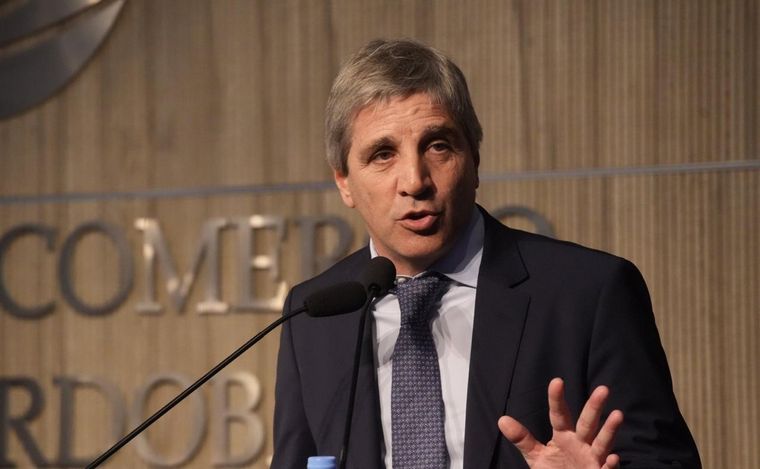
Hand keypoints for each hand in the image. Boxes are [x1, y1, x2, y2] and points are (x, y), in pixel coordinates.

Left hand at [498, 378, 623, 468]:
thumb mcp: (536, 456)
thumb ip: (523, 439)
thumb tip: (502, 420)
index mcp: (564, 436)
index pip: (559, 415)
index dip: (557, 399)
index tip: (557, 381)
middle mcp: (581, 444)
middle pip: (588, 423)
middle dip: (594, 407)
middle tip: (603, 389)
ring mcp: (592, 459)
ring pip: (602, 443)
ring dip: (609, 430)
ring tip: (618, 414)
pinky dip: (610, 465)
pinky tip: (613, 458)